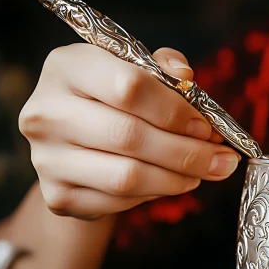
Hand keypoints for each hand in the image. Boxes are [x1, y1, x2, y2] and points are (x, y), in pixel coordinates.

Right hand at [19, 44, 238, 218]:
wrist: (71, 141)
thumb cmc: (111, 98)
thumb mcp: (135, 70)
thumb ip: (164, 68)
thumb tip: (186, 77)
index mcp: (67, 66)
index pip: (128, 86)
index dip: (175, 110)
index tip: (206, 126)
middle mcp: (45, 111)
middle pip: (129, 136)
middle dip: (187, 152)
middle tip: (223, 160)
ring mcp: (46, 157)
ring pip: (126, 176)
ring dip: (177, 178)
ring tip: (205, 173)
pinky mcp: (57, 195)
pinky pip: (118, 201)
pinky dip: (154, 194)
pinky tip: (172, 182)